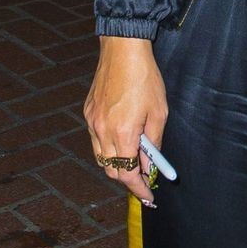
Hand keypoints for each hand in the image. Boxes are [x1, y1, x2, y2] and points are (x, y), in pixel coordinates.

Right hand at [82, 37, 167, 206]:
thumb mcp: (158, 113)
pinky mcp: (88, 113)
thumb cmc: (144, 79)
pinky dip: (108, 147)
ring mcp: (92, 122)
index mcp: (122, 133)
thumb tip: (150, 165)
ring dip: (118, 164)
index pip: (128, 174)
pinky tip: (122, 139)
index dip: (139, 188)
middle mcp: (102, 131)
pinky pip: (95, 140)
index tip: (149, 196)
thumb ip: (153, 143)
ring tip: (135, 159)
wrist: (122, 51)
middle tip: (145, 179)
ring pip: (102, 157)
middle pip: (112, 170)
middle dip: (128, 179)